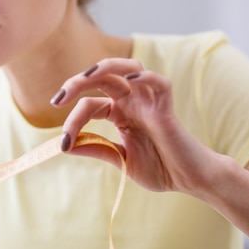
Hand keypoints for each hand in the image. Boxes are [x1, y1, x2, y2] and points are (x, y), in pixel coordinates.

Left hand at [52, 58, 217, 194]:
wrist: (190, 181)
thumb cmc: (160, 169)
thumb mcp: (120, 160)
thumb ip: (97, 149)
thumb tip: (65, 145)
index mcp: (119, 113)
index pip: (90, 105)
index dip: (72, 121)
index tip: (62, 144)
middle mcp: (132, 103)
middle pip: (103, 78)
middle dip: (77, 82)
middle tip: (58, 99)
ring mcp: (149, 103)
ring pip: (130, 68)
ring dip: (106, 67)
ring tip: (86, 75)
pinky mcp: (167, 111)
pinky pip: (160, 84)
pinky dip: (146, 77)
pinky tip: (130, 79)